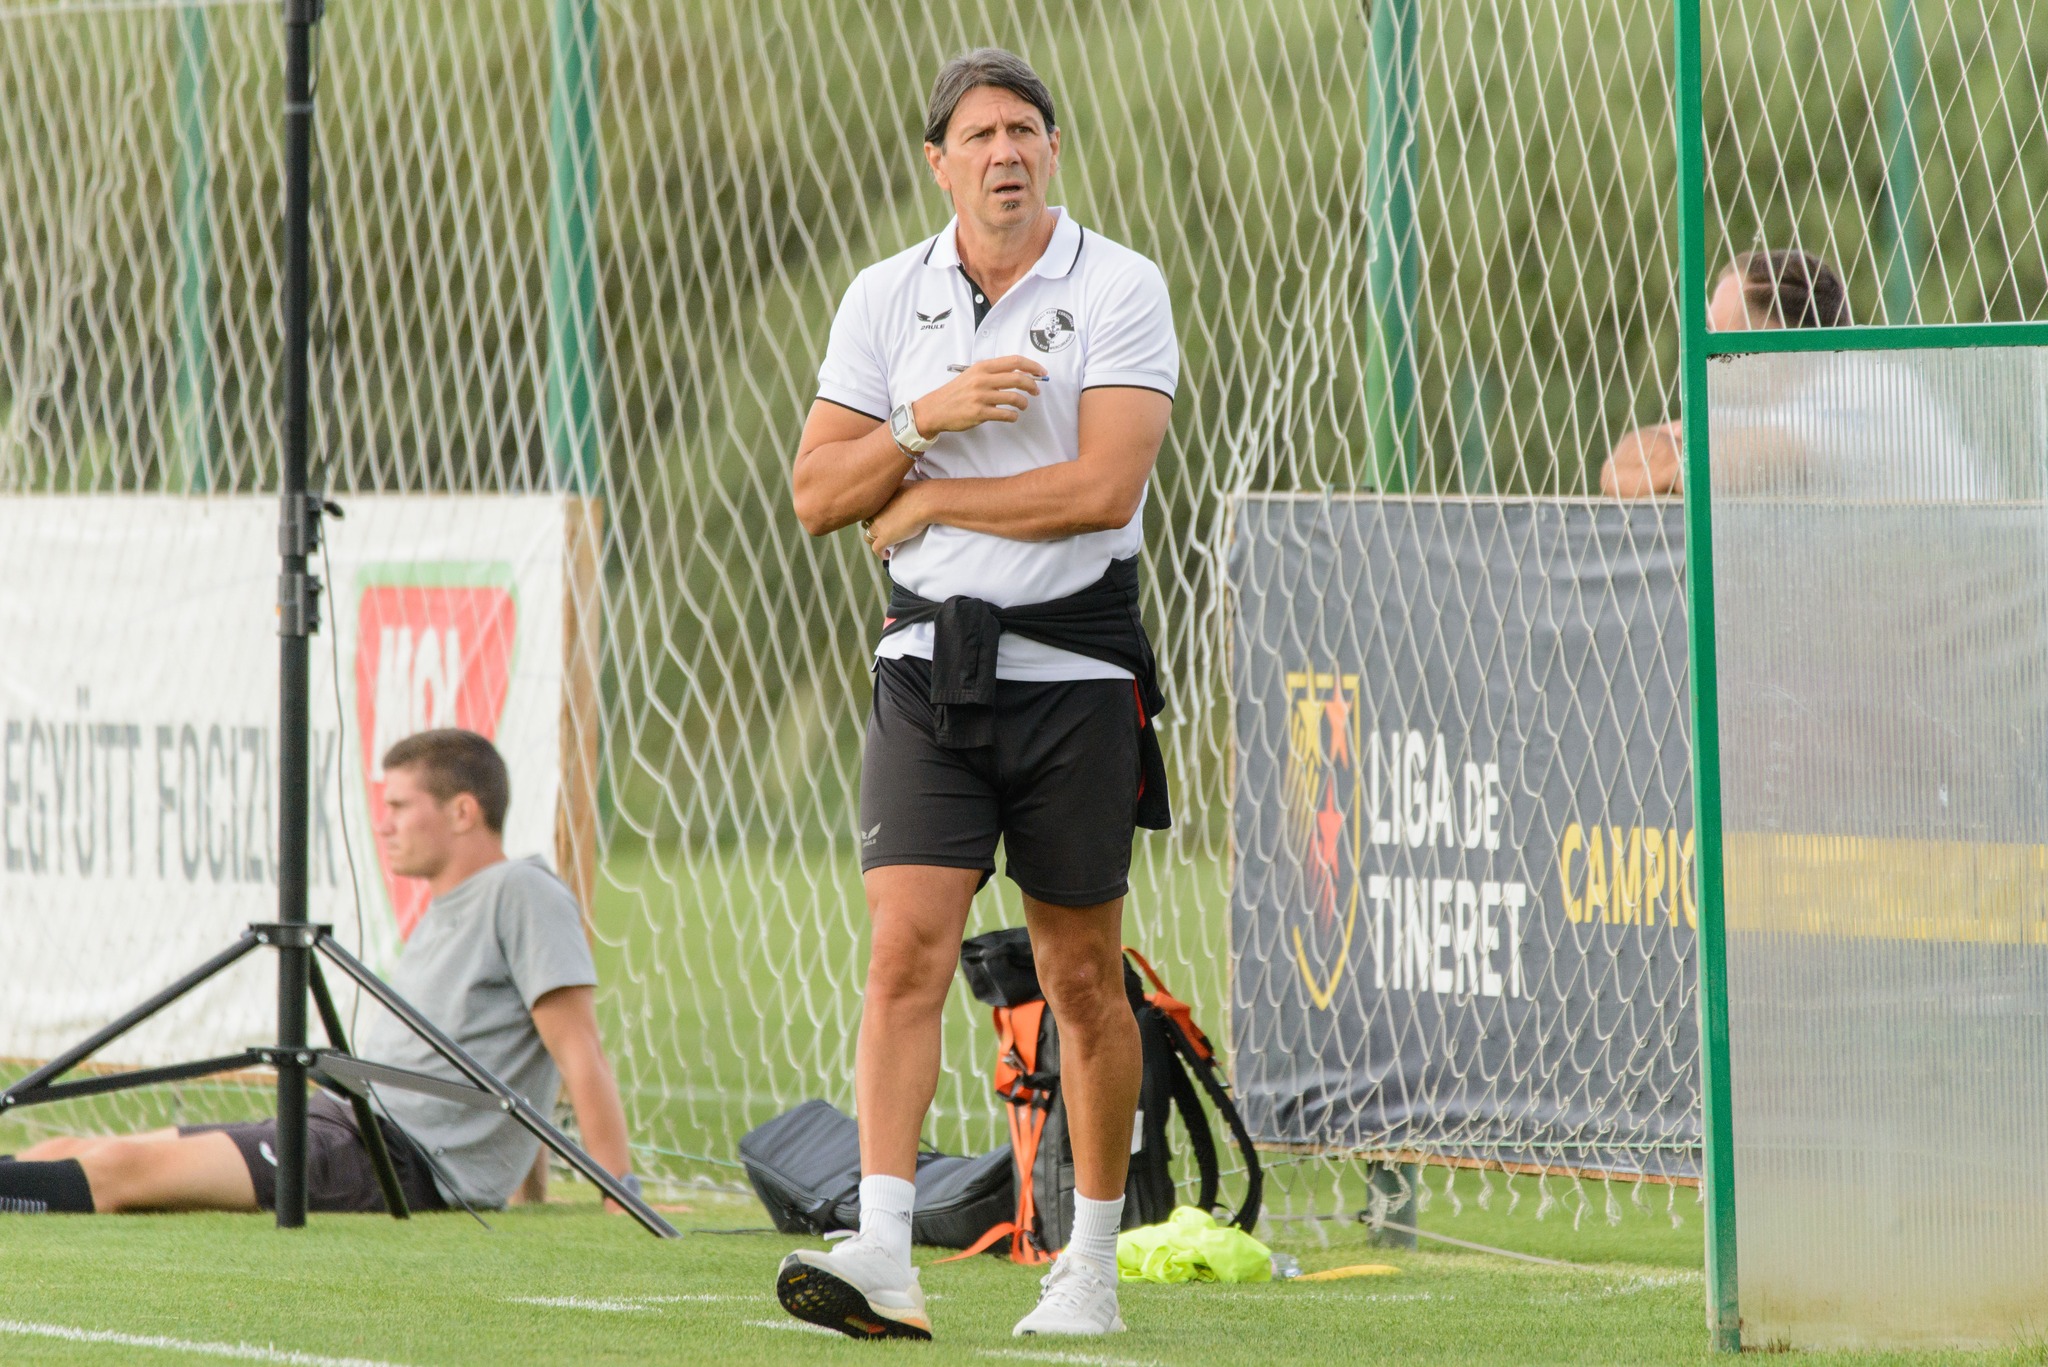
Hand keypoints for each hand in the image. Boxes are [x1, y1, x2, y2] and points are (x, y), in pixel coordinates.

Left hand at [862, 482, 932, 558]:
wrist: (925, 501)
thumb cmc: (920, 491)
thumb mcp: (902, 483)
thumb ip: (895, 487)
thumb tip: (899, 486)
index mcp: (878, 500)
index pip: (869, 509)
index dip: (874, 515)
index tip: (882, 518)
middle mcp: (874, 512)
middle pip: (866, 522)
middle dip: (872, 527)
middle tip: (882, 531)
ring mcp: (878, 526)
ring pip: (868, 537)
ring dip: (874, 541)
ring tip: (883, 544)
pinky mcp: (885, 538)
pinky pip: (876, 549)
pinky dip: (880, 553)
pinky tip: (887, 555)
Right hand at [911, 355, 1047, 435]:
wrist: (936, 408)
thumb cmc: (957, 392)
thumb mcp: (973, 375)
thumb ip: (993, 373)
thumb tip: (1019, 374)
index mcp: (982, 367)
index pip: (1014, 362)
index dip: (1032, 366)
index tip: (1042, 372)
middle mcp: (982, 379)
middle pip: (1018, 378)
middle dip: (1032, 385)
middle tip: (1036, 391)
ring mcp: (981, 397)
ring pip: (1014, 398)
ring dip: (1023, 403)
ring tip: (1023, 405)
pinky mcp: (979, 413)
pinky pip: (1005, 414)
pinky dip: (1013, 416)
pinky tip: (1012, 416)